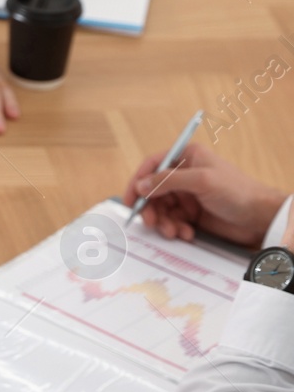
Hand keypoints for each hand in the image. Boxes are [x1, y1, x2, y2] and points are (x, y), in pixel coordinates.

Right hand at [122, 142, 288, 246]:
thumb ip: (168, 181)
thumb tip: (140, 185)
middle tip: (151, 222)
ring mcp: (188, 195)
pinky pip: (172, 221)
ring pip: (161, 208)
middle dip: (151, 208)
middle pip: (153, 190)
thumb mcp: (202, 181)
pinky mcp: (192, 214)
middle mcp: (185, 175)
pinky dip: (175, 228)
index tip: (130, 199)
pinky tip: (186, 234)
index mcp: (187, 158)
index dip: (138, 181)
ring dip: (163, 222)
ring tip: (173, 232)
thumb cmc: (238, 193)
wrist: (261, 219)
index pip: (153, 165)